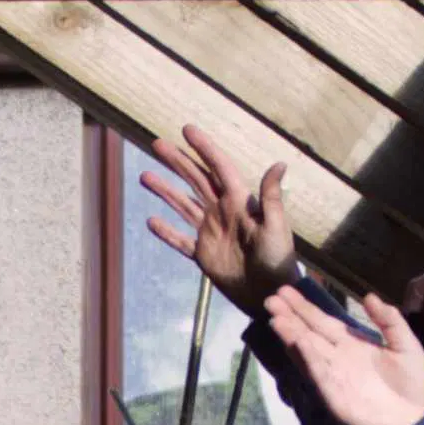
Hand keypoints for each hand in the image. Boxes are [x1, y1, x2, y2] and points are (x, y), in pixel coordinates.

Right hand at [136, 125, 294, 291]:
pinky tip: (151, 221)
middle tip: (157, 144)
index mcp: (239, 202)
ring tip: (144, 177)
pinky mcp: (203, 254)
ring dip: (165, 190)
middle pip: (195, 180)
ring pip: (183, 205)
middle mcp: (222, 212)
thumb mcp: (276, 226)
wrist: (269, 294)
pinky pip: (180, 240)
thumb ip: (271, 197)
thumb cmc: (278, 259)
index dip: (203, 148)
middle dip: (177, 161)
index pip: (218, 168)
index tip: (187, 130)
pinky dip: (166, 231)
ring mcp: (210, 232)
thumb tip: (279, 163)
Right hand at [254, 279, 423, 424]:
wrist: (420, 417)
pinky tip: (298, 343)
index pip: (322, 321)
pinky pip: (319, 374)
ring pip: (308, 351)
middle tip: (270, 298)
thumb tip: (369, 296)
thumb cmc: (414, 381)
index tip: (285, 290)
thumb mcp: (406, 344)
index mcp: (352, 343)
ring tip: (276, 318)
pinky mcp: (335, 396)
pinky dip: (308, 359)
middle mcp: (337, 357)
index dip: (304, 307)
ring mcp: (333, 376)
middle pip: (308, 332)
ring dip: (292, 335)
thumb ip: (389, 320)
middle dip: (290, 316)